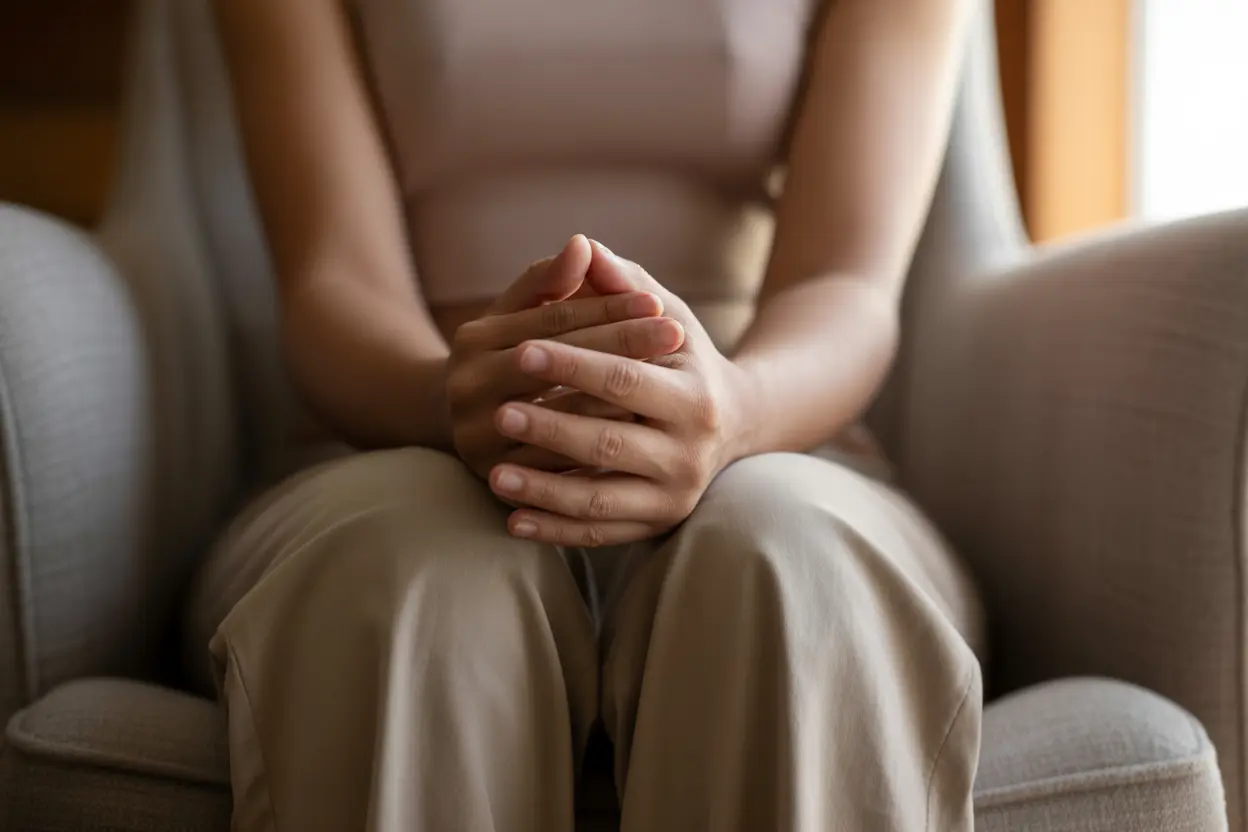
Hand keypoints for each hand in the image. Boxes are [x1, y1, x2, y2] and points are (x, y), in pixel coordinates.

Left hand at [486, 241, 751, 545]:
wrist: (731, 422)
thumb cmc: (679, 356)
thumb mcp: (663, 312)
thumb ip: (620, 282)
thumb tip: (580, 245)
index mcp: (694, 396)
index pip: (624, 379)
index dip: (572, 364)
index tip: (520, 350)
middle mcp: (691, 452)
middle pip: (609, 444)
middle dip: (551, 430)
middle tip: (497, 414)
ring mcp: (674, 495)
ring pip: (600, 499)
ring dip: (543, 491)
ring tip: (493, 474)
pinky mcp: (657, 525)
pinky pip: (599, 534)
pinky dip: (554, 531)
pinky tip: (511, 520)